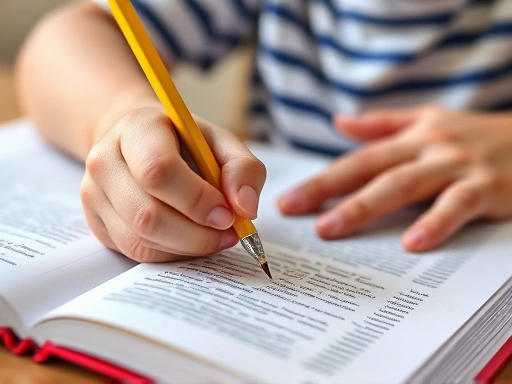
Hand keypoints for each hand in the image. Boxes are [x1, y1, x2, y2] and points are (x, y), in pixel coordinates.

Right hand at [81, 107, 265, 261]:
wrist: (141, 145)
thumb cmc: (184, 144)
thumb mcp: (221, 142)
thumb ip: (243, 169)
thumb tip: (245, 208)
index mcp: (137, 128)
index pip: (159, 171)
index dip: (197, 200)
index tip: (228, 214)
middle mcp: (105, 160)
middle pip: (148, 215)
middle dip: (197, 234)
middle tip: (228, 231)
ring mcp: (94, 194)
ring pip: (142, 240)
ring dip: (188, 247)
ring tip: (214, 235)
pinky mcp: (96, 222)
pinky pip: (136, 253)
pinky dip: (172, 253)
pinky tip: (190, 238)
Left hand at [278, 106, 511, 251]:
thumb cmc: (475, 135)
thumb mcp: (429, 120)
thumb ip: (383, 124)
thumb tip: (339, 123)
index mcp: (411, 137)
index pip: (358, 159)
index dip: (322, 179)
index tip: (290, 201)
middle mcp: (428, 149)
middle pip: (370, 170)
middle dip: (329, 191)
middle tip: (295, 212)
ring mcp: (457, 166)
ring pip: (403, 186)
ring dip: (364, 206)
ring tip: (331, 228)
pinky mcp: (487, 187)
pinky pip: (456, 205)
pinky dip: (435, 224)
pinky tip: (412, 244)